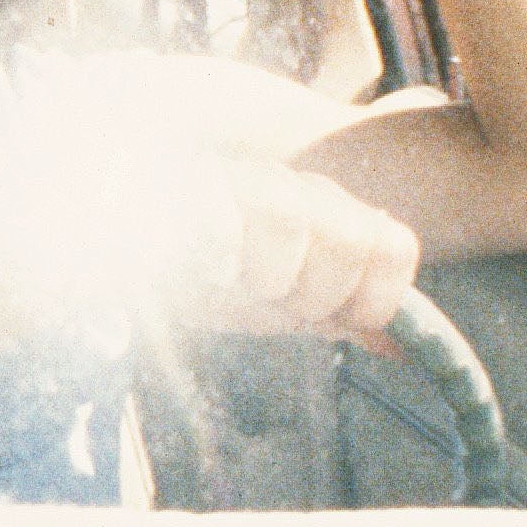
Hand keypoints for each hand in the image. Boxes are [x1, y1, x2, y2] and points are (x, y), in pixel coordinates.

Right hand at [163, 157, 420, 345]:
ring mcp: (238, 178)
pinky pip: (220, 212)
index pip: (392, 247)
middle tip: (274, 304)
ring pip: (288, 217)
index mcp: (329, 213)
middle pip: (350, 237)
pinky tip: (207, 269)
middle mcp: (293, 187)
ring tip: (233, 287)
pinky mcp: (184, 180)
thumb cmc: (210, 278)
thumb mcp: (279, 303)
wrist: (130, 246)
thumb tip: (396, 349)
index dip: (374, 299)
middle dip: (318, 294)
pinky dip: (220, 251)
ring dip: (267, 276)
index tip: (334, 323)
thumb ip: (337, 317)